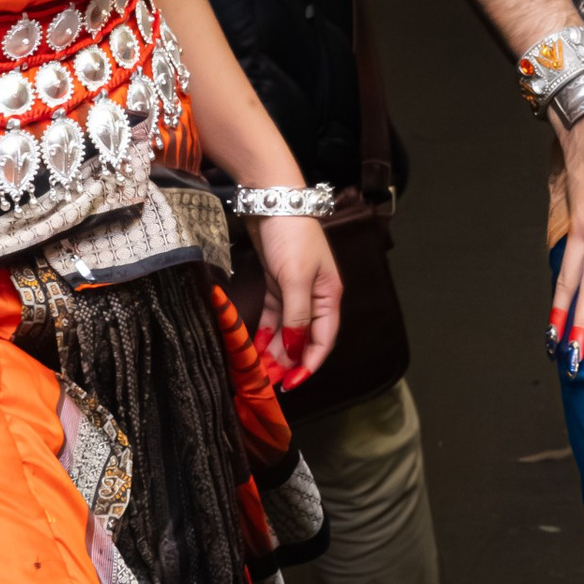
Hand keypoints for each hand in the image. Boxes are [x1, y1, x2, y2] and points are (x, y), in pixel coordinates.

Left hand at [257, 216, 342, 385]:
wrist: (272, 200)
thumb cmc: (292, 236)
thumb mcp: (296, 278)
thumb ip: (296, 316)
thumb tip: (295, 347)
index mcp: (329, 296)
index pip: (324, 340)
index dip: (310, 364)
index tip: (292, 383)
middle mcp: (315, 296)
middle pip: (304, 337)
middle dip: (289, 360)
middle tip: (268, 380)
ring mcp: (295, 290)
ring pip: (286, 329)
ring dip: (275, 349)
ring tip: (259, 368)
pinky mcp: (277, 283)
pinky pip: (272, 316)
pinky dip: (265, 331)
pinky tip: (254, 345)